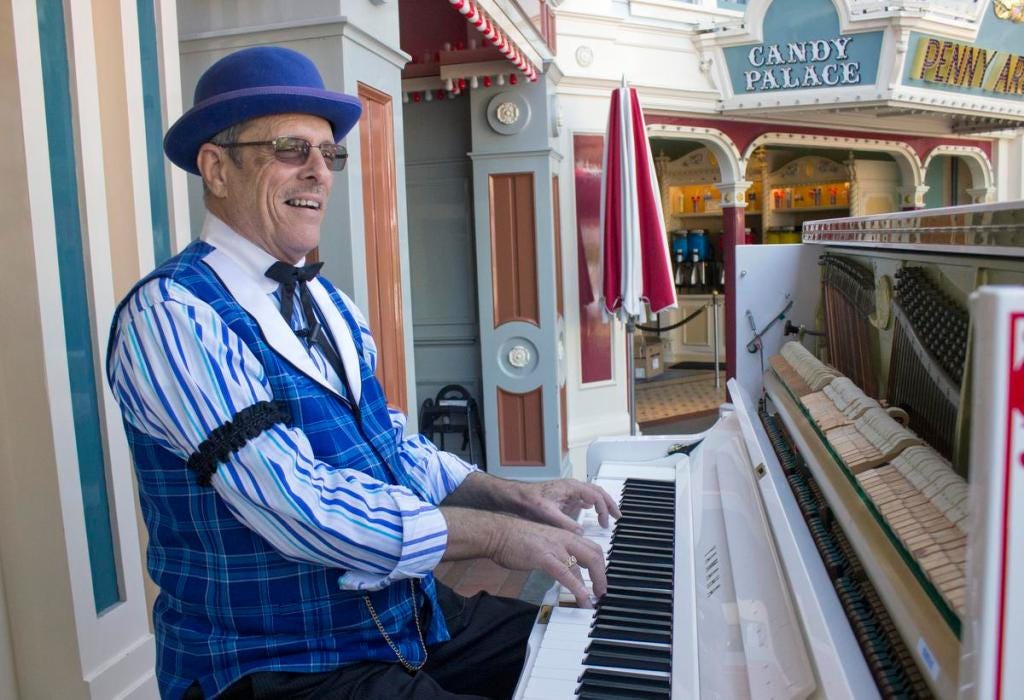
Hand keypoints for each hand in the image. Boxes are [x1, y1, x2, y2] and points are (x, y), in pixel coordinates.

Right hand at [489, 517, 607, 607]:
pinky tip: (581, 597)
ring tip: (591, 601)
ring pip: (582, 564)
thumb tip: (569, 567)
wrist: (498, 533)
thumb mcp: (545, 542)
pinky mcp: (543, 557)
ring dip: (591, 585)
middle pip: (594, 555)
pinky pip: (565, 573)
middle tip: (601, 592)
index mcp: (565, 535)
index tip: (600, 580)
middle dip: (601, 576)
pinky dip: (576, 586)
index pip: (593, 548)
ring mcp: (555, 547)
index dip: (601, 566)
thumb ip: (559, 551)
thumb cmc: (517, 539)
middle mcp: (564, 539)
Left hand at [516, 479, 620, 533]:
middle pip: (598, 492)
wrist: (517, 496)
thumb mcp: (548, 514)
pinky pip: (585, 498)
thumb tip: (581, 533)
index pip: (595, 495)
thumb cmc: (530, 501)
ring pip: (592, 494)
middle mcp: (573, 487)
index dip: (602, 509)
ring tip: (611, 516)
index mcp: (571, 487)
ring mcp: (570, 491)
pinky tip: (594, 514)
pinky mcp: (566, 497)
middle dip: (609, 504)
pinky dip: (593, 505)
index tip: (604, 523)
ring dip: (603, 504)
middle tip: (618, 516)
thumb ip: (566, 523)